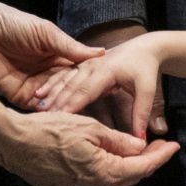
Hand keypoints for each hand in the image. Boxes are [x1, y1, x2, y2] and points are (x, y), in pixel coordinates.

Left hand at [0, 1, 104, 107]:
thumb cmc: (12, 24)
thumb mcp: (46, 33)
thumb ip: (70, 47)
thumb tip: (100, 53)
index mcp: (58, 56)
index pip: (78, 72)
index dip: (89, 79)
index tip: (105, 87)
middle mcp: (48, 73)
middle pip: (68, 89)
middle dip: (76, 97)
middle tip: (91, 105)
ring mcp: (34, 86)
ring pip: (54, 101)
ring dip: (62, 107)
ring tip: (76, 114)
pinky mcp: (18, 96)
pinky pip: (35, 109)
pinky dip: (45, 113)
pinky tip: (55, 116)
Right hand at [0, 110, 179, 185]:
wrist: (12, 142)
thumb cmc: (49, 130)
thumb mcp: (89, 127)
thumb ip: (118, 141)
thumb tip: (139, 148)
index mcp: (103, 172)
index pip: (142, 168)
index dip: (160, 156)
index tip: (173, 145)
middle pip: (129, 178)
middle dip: (146, 161)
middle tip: (158, 145)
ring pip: (111, 181)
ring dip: (126, 166)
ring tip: (136, 148)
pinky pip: (93, 182)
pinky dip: (105, 170)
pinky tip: (107, 155)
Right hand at [34, 36, 164, 138]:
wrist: (143, 47)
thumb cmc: (145, 68)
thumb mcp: (147, 89)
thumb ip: (142, 112)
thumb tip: (140, 138)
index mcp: (106, 69)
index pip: (85, 89)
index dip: (71, 103)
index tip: (59, 118)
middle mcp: (92, 64)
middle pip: (70, 84)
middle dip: (56, 100)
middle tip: (42, 118)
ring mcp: (85, 63)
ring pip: (63, 78)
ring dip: (50, 92)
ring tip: (37, 107)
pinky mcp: (82, 64)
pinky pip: (63, 74)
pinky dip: (51, 84)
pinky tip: (39, 94)